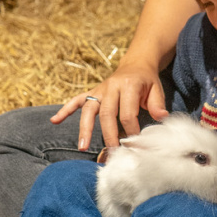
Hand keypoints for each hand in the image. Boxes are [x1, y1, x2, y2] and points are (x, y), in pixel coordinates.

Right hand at [50, 59, 167, 149]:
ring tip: (82, 146)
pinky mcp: (92, 92)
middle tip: (111, 153)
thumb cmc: (147, 81)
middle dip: (108, 135)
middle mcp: (111, 86)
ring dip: (85, 128)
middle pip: (107, 114)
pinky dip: (65, 110)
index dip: (131, 130)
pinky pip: (76, 100)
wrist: (136, 63)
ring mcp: (99, 89)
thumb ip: (157, 104)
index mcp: (129, 85)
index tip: (134, 145)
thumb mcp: (156, 89)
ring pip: (89, 109)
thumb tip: (161, 118)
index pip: (127, 112)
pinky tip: (55, 121)